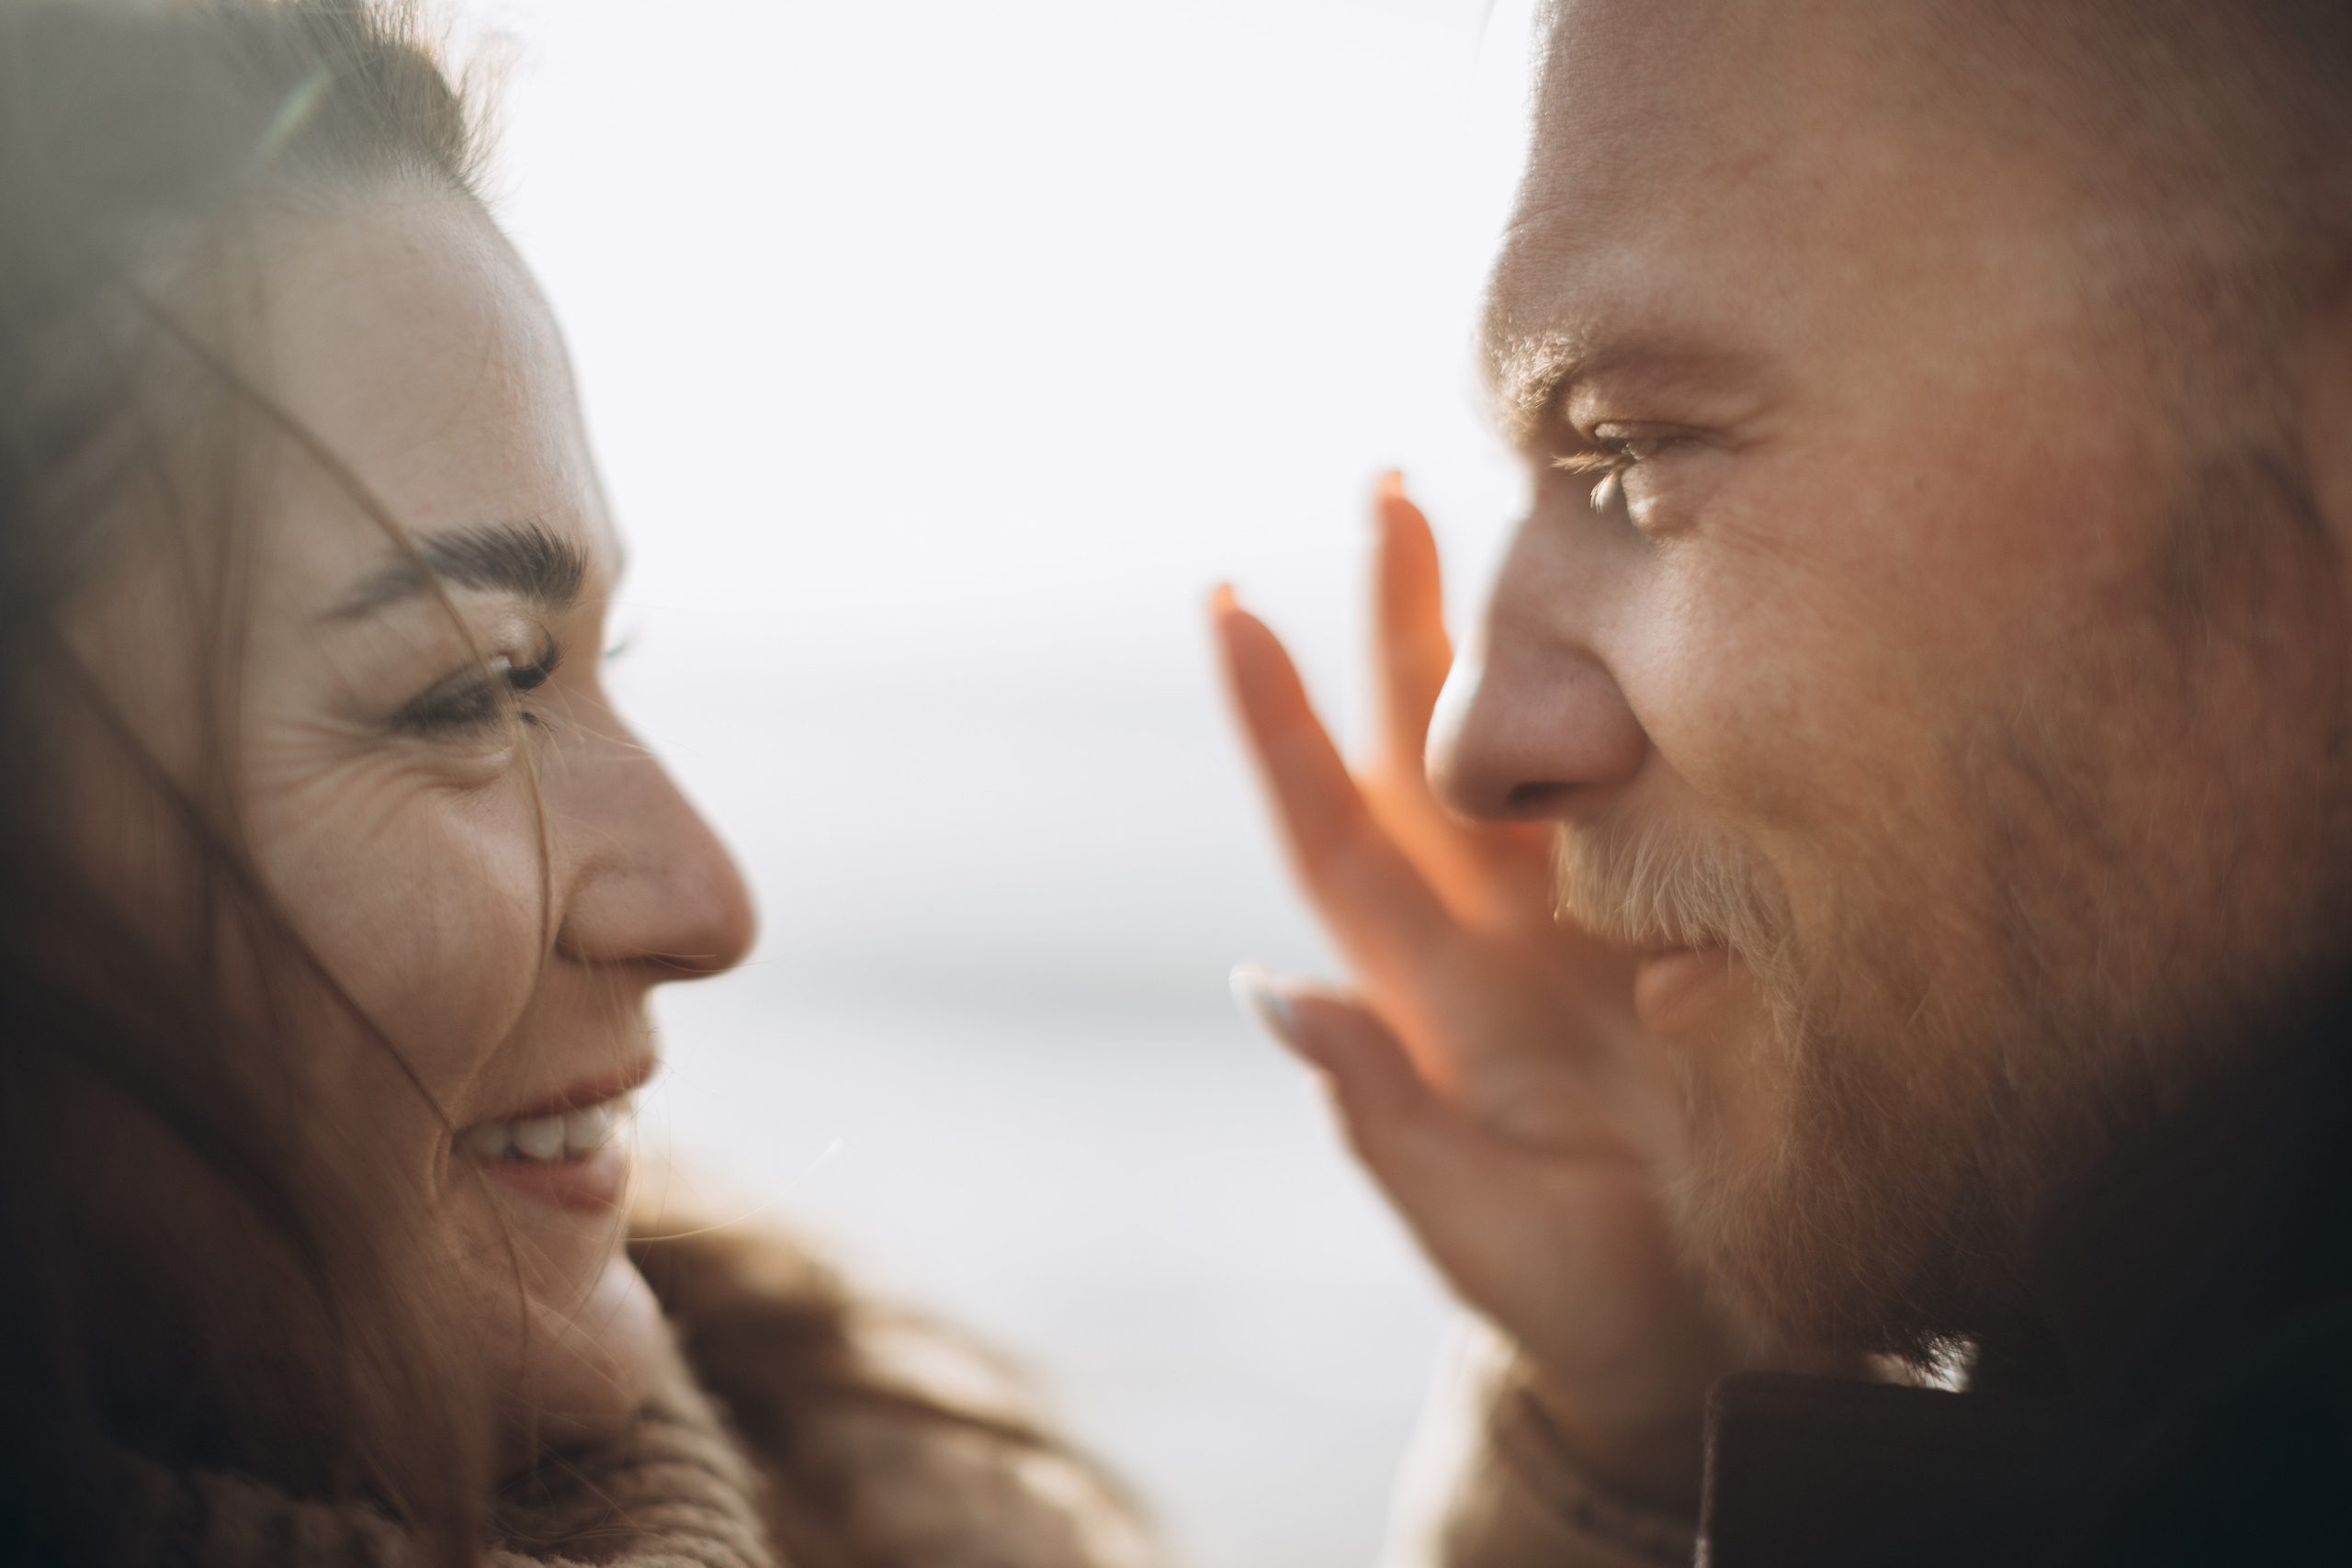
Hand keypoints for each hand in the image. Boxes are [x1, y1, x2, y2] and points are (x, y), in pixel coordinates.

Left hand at [1213, 475, 1753, 1504]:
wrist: (1708, 1338)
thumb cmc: (1571, 1296)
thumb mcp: (1474, 1224)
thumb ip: (1379, 1117)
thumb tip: (1272, 988)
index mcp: (1425, 994)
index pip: (1336, 834)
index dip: (1279, 725)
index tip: (1229, 605)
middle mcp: (1497, 932)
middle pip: (1434, 753)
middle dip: (1404, 621)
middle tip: (1390, 486)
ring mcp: (1596, 919)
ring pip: (1549, 752)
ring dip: (1526, 635)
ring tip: (1522, 507)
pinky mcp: (1701, 924)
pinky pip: (1669, 798)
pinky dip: (1653, 706)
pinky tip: (1663, 614)